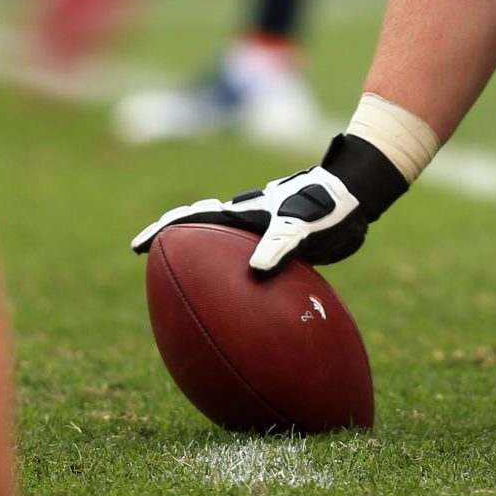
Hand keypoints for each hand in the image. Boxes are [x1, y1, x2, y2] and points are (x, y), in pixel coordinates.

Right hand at [130, 135, 408, 272]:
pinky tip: (243, 302)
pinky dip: (238, 277)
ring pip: (222, 243)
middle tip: (149, 261)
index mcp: (244, 213)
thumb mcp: (303, 226)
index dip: (163, 231)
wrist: (358, 193)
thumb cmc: (329, 204)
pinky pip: (251, 262)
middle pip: (200, 227)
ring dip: (201, 256)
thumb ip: (281, 244)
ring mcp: (263, 229)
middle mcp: (249, 219)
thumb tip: (256, 271)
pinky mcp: (283, 242)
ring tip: (185, 284)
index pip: (194, 219)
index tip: (137, 245)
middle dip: (172, 240)